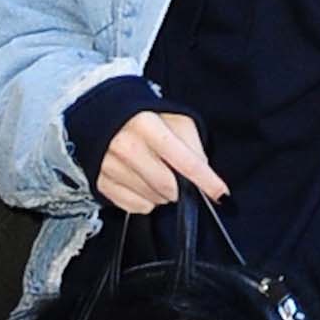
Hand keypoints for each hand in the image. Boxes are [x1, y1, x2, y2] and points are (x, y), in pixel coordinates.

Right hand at [97, 109, 227, 214]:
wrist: (98, 112)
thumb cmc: (142, 116)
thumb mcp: (173, 117)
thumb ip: (192, 143)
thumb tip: (203, 173)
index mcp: (146, 125)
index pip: (184, 161)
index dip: (206, 181)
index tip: (221, 194)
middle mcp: (125, 147)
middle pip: (168, 187)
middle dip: (182, 188)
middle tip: (180, 178)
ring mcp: (109, 167)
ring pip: (152, 200)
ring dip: (163, 194)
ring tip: (156, 173)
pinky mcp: (100, 183)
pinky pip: (135, 206)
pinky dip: (145, 200)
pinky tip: (141, 182)